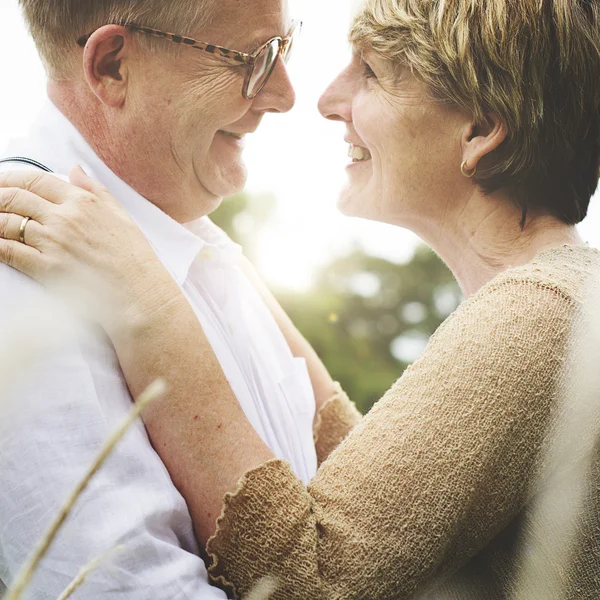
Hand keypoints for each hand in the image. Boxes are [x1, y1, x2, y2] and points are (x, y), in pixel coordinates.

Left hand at [0, 167, 180, 337]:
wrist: (139, 292)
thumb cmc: (133, 257)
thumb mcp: (121, 215)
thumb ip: (95, 190)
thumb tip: (75, 170)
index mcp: (82, 202)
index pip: (34, 180)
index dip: (9, 179)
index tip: (0, 183)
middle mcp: (64, 218)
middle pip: (14, 198)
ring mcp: (53, 242)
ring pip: (6, 223)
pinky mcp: (45, 267)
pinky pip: (8, 251)